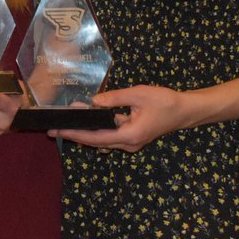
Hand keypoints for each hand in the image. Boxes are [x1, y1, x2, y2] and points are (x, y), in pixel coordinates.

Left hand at [47, 85, 186, 151]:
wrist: (185, 111)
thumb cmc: (164, 102)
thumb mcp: (138, 94)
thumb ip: (114, 98)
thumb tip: (93, 101)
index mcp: (129, 136)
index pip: (95, 137)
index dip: (75, 134)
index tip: (57, 131)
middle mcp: (128, 144)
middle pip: (96, 141)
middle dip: (75, 134)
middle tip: (53, 128)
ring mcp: (130, 143)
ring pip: (102, 139)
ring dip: (85, 131)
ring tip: (65, 123)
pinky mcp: (132, 137)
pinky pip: (110, 135)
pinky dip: (97, 128)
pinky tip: (87, 118)